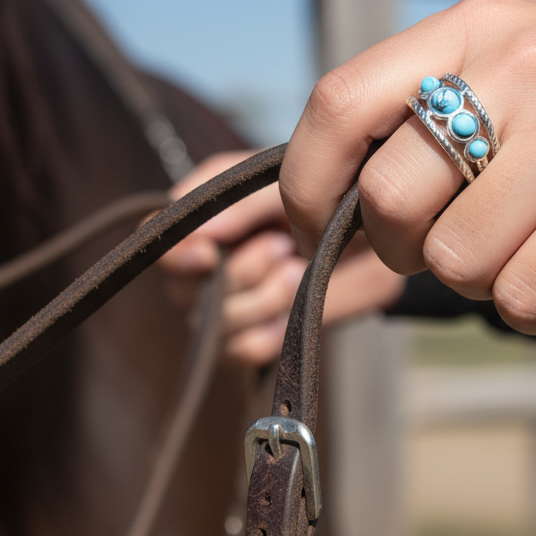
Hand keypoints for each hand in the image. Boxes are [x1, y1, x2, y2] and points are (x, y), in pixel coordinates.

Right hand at [160, 151, 404, 364]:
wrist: (378, 239)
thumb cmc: (327, 200)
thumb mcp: (287, 185)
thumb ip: (242, 203)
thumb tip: (202, 235)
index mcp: (203, 219)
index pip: (156, 240)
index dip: (176, 254)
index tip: (209, 253)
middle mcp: (204, 267)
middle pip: (185, 290)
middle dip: (240, 272)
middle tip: (282, 246)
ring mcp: (226, 308)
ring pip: (215, 325)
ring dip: (263, 299)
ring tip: (297, 270)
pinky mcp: (252, 340)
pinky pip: (242, 351)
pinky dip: (271, 332)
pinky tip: (295, 306)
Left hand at [280, 0, 535, 334]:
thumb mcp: (523, 70)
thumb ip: (431, 117)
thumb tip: (331, 206)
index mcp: (477, 28)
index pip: (339, 102)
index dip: (305, 182)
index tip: (317, 226)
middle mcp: (518, 66)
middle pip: (387, 198)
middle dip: (398, 251)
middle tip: (446, 245)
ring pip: (454, 258)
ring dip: (476, 280)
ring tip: (524, 248)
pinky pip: (522, 292)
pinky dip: (528, 306)